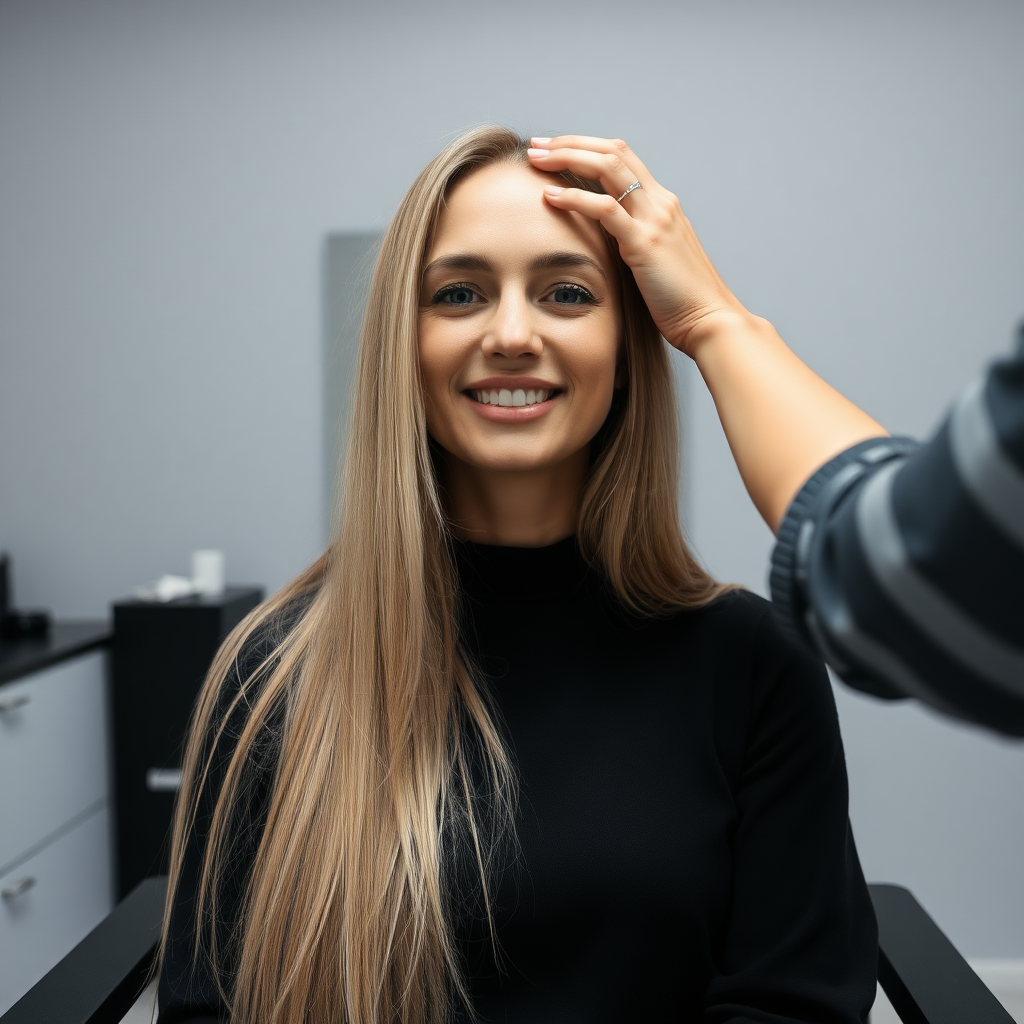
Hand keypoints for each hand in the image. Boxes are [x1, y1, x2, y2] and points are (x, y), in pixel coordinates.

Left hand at [527, 135, 748, 357]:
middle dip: (570, 144)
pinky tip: (549, 197)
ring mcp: (654, 219)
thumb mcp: (655, 261)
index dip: (586, 147)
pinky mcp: (644, 243)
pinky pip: (605, 209)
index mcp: (662, 205)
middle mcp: (660, 203)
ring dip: (567, 157)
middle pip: (612, 151)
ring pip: (608, 167)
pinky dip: (574, 198)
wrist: (710, 321)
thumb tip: (604, 244)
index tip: (553, 150)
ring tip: (536, 160)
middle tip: (536, 146)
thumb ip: (633, 243)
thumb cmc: (681, 302)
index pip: (622, 157)